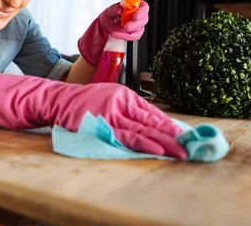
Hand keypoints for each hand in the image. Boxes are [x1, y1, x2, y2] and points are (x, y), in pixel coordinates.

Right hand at [0, 71, 186, 158]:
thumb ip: (128, 113)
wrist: (55, 100)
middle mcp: (122, 101)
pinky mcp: (102, 123)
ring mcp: (112, 112)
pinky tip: (157, 150)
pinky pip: (127, 136)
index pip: (154, 113)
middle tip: (195, 148)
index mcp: (125, 96)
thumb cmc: (82, 104)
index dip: (171, 127)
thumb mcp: (108, 101)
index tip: (188, 138)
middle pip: (153, 122)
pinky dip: (144, 144)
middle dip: (175, 137)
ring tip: (183, 153)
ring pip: (144, 130)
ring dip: (165, 143)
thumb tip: (153, 128)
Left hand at [78, 1, 148, 65]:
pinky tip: (116, 35)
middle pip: (144, 18)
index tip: (135, 15)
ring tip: (115, 31)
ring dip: (128, 31)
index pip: (143, 5)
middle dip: (135, 23)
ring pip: (139, 29)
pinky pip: (133, 37)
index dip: (142, 10)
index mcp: (130, 8)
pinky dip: (125, 36)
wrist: (99, 37)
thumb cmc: (104, 23)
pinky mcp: (131, 36)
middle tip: (126, 26)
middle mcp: (135, 17)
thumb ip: (112, 10)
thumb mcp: (105, 15)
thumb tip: (120, 8)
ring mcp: (135, 27)